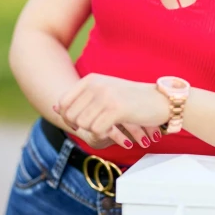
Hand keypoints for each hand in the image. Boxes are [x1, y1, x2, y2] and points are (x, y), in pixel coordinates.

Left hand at [53, 73, 169, 150]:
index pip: (62, 103)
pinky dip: (103, 134)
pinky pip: (96, 129)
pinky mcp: (116, 109)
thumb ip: (80, 99)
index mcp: (91, 79)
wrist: (160, 100)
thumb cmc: (132, 99)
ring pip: (83, 124)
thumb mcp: (104, 93)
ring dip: (95, 130)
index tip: (81, 123)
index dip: (67, 118)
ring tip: (109, 127)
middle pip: (70, 116)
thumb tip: (53, 108)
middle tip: (97, 128)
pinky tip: (114, 130)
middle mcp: (95, 85)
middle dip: (80, 127)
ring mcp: (105, 96)